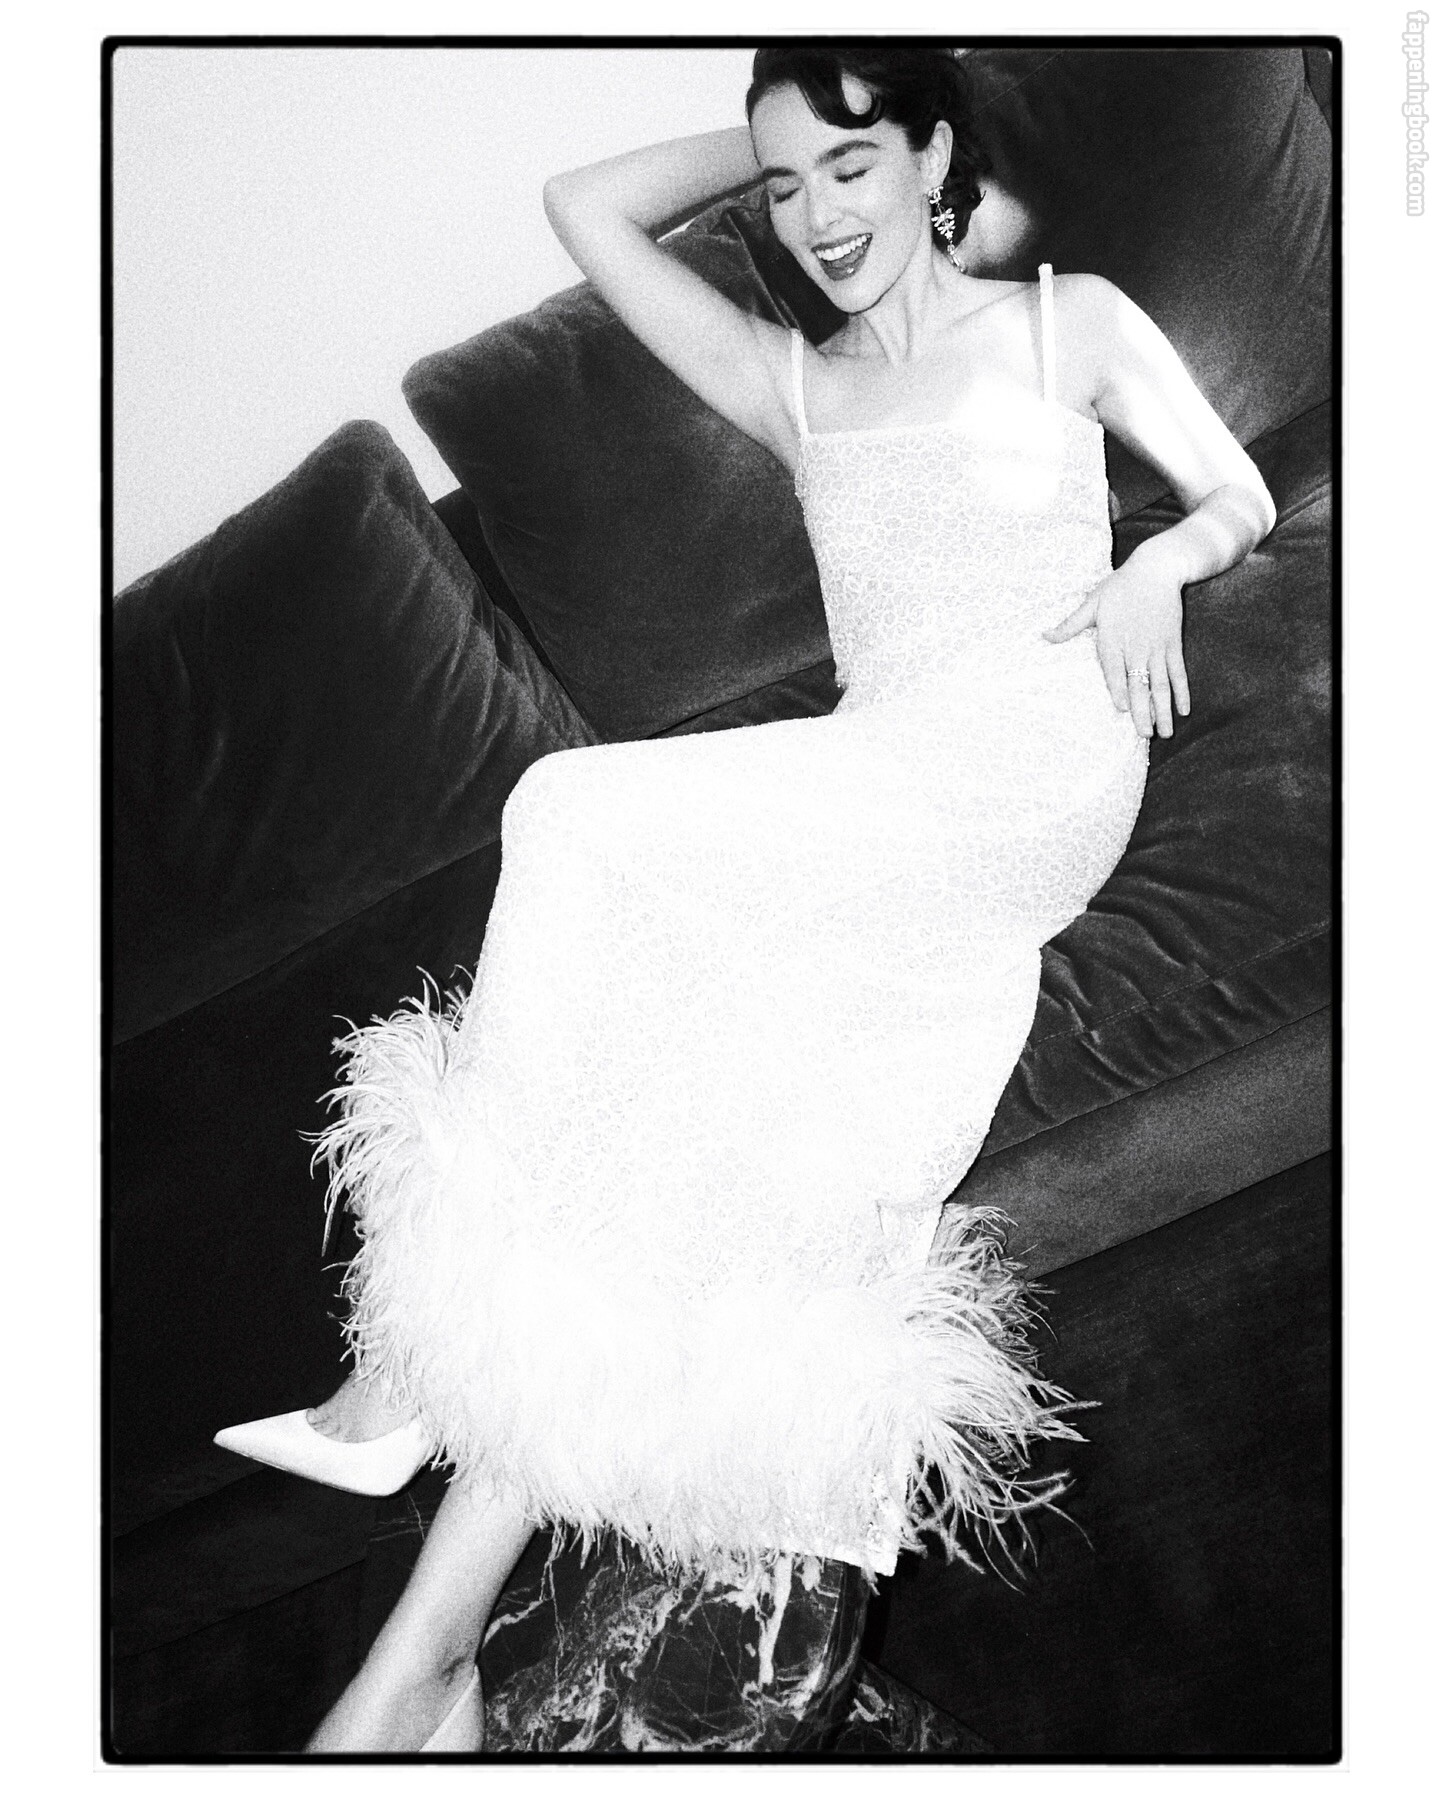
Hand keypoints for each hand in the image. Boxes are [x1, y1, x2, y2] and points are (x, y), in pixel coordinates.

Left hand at [1043, 551, 1189, 739]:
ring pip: (1162, 684)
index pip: (1115, 671)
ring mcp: (1157, 648)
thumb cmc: (1121, 586)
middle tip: (1145, 736)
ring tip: (1166, 733)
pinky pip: (1178, 672)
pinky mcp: (1173, 644)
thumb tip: (1044, 636)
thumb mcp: (1092, 602)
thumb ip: (1070, 624)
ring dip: (1164, 710)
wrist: (1157, 569)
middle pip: (1140, 684)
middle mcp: (1136, 647)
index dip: (1120, 690)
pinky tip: (1183, 710)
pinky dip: (1182, 691)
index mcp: (1113, 640)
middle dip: (1144, 712)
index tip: (1123, 710)